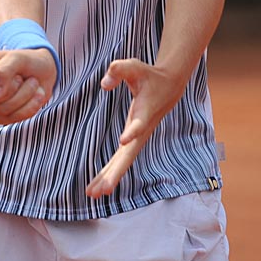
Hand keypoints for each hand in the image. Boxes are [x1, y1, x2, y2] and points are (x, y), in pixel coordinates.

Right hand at [0, 47, 57, 124]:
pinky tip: (37, 94)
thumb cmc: (25, 61)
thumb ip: (4, 71)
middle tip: (20, 76)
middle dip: (9, 89)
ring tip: (32, 82)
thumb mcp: (17, 57)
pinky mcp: (4, 118)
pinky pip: (15, 118)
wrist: (42, 71)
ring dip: (24, 94)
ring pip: (2, 110)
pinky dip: (31, 105)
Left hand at [86, 58, 186, 198]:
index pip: (139, 124)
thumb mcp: (134, 66)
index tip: (123, 140)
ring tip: (91, 194)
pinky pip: (119, 160)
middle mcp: (141, 131)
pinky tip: (96, 186)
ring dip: (108, 177)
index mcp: (144, 113)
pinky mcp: (132, 141)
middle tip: (103, 190)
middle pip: (129, 155)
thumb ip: (118, 69)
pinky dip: (108, 172)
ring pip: (123, 162)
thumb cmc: (149, 75)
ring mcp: (137, 138)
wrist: (168, 87)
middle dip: (116, 173)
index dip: (132, 131)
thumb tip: (104, 84)